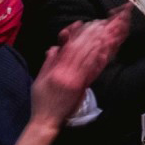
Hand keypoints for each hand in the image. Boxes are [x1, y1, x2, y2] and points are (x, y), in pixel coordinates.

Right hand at [29, 7, 126, 126]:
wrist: (46, 120)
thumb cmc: (40, 100)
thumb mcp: (39, 79)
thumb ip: (48, 62)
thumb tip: (54, 48)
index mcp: (55, 71)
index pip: (68, 48)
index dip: (76, 35)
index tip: (83, 24)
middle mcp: (66, 74)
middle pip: (80, 50)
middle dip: (90, 36)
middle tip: (99, 24)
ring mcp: (76, 81)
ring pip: (88, 59)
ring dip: (97, 44)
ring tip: (105, 32)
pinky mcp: (82, 88)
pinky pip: (92, 72)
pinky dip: (99, 61)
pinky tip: (105, 52)